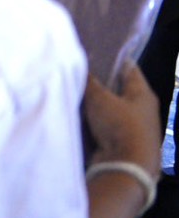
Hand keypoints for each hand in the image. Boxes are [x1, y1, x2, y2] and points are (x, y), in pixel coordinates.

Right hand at [85, 62, 160, 176]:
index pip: (129, 69)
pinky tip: (78, 113)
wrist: (126, 166)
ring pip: (110, 107)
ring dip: (95, 102)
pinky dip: (93, 119)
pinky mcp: (122, 142)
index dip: (114, 59)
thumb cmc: (120, 125)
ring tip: (74, 90)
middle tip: (79, 71)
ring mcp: (133, 127)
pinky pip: (105, 124)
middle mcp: (142, 109)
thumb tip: (80, 66)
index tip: (96, 52)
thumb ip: (90, 81)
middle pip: (119, 89)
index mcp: (143, 94)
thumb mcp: (100, 98)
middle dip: (101, 81)